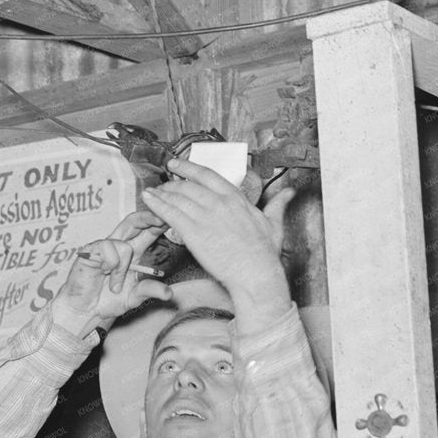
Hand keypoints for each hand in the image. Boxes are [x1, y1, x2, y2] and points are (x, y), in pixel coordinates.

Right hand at [50, 210, 174, 338]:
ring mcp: (103, 247)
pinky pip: (107, 249)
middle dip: (148, 217)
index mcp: (132, 252)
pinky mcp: (90, 250)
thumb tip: (169, 293)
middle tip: (161, 218)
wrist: (85, 311)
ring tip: (114, 285)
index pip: (147, 231)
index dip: (158, 223)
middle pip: (133, 222)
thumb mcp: (135, 297)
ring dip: (123, 268)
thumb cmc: (107, 301)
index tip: (173, 218)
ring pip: (124, 244)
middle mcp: (118, 245)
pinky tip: (102, 274)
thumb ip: (150, 291)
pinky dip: (110, 266)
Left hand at [141, 158, 294, 328]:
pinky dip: (157, 204)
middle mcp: (218, 203)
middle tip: (163, 183)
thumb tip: (288, 192)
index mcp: (236, 199)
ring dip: (162, 193)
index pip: (207, 176)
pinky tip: (148, 200)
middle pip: (188, 185)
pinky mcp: (193, 232)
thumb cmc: (264, 253)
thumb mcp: (274, 224)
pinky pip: (170, 213)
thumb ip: (277, 205)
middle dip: (172, 182)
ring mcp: (205, 216)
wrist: (254, 273)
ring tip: (152, 192)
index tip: (176, 164)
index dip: (189, 168)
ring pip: (177, 197)